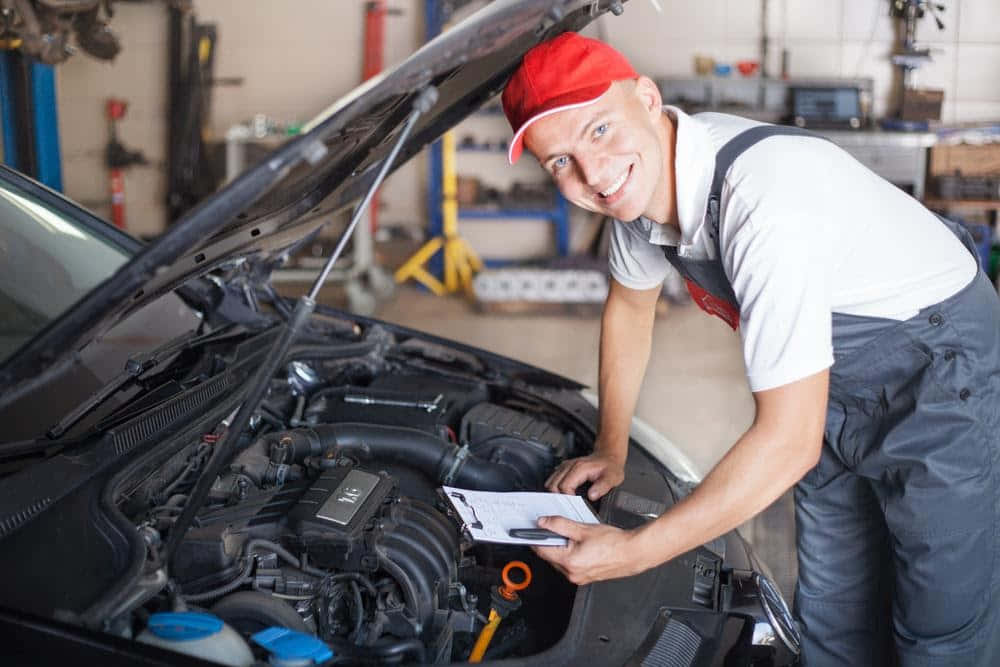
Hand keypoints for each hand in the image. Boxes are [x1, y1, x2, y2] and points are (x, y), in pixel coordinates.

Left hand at [530, 516, 648, 584]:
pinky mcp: (585, 578)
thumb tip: (544, 522)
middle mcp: (572, 573)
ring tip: (575, 537)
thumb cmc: (614, 543)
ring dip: (560, 549)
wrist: (633, 553)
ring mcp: (579, 578)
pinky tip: (581, 546)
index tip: (532, 530)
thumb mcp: (583, 528)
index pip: (541, 549)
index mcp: (569, 561)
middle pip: (549, 556)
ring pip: (559, 561)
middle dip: (550, 542)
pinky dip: (570, 555)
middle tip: (556, 528)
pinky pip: (570, 566)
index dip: (535, 537)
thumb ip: (560, 524)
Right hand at [545, 451, 624, 499]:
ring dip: (555, 493)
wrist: (608, 457)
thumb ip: (602, 487)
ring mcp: (564, 466)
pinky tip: (564, 494)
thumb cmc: (610, 467)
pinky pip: (552, 480)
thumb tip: (591, 496)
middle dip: (559, 497)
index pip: (564, 486)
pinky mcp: (563, 468)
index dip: (568, 498)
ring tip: (566, 501)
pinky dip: (555, 489)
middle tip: (569, 505)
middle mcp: (569, 465)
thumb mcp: (612, 478)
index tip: (574, 505)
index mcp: (579, 468)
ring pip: (550, 482)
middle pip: (553, 485)